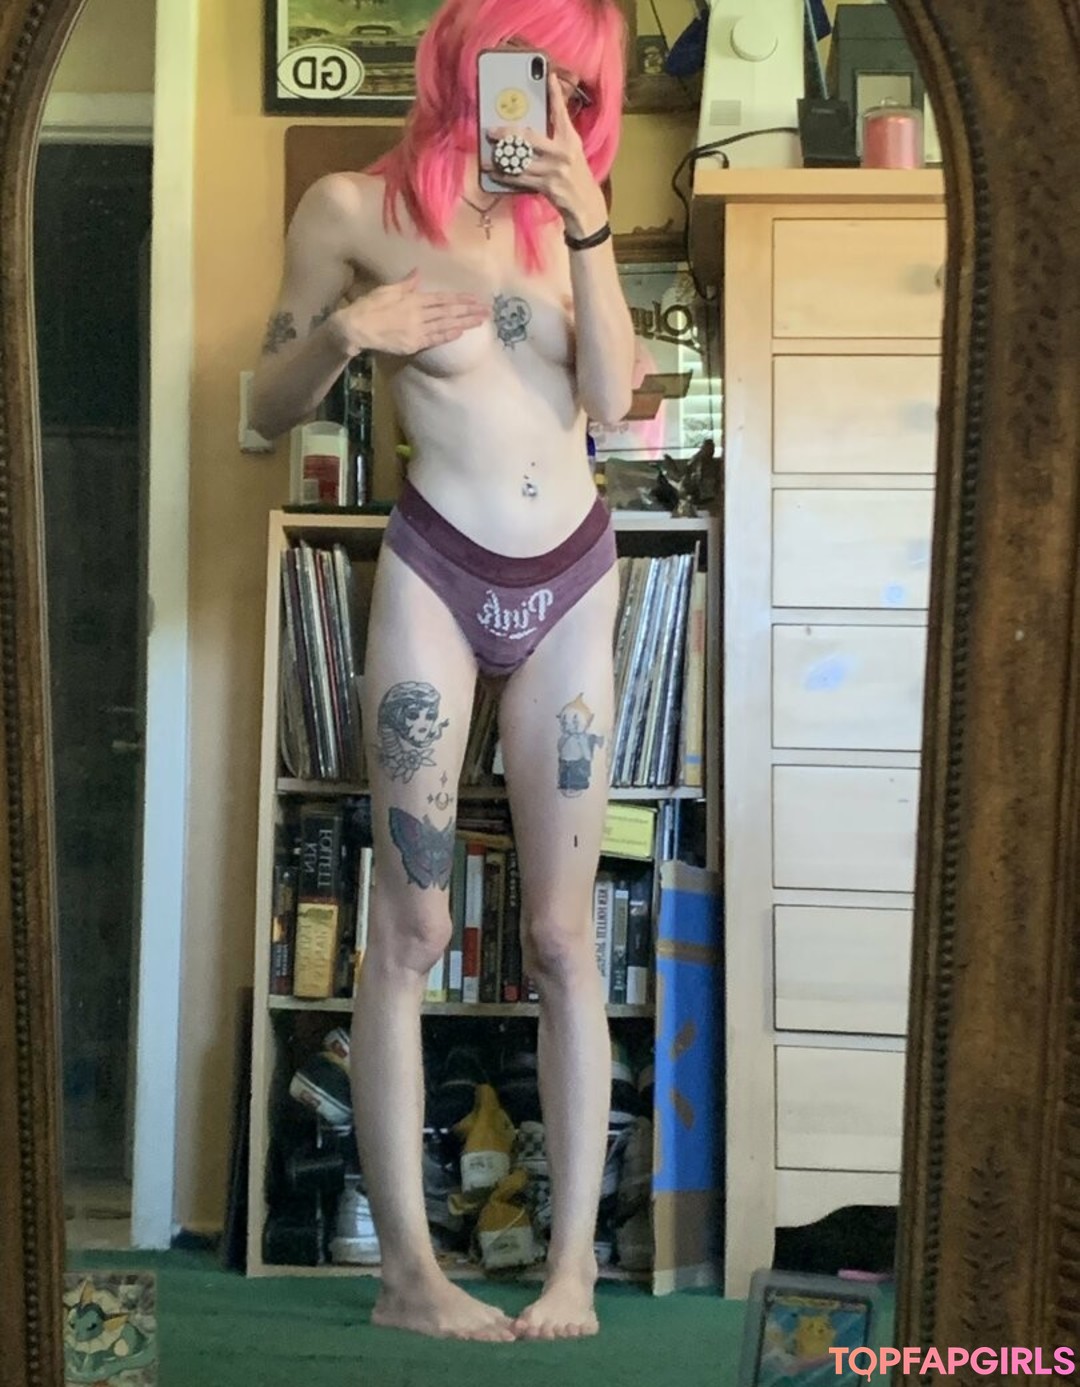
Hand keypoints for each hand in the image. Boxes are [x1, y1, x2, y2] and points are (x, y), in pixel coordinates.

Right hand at [336, 269, 488, 356]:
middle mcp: (419, 313)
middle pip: (449, 311)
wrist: (356, 328)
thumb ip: (405, 284)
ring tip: (480, 321)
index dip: (460, 299)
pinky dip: (448, 335)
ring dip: (464, 322)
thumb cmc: (368, 307)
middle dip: (469, 310)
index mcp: (413, 299)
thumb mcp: (386, 290)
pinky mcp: (412, 344)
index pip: (442, 298)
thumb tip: (417, 273)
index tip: (475, 299)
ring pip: (446, 324)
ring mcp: (417, 329)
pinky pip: (434, 339)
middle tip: (487, 310)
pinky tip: (460, 332)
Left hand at [487, 71, 607, 238]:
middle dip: (508, 134)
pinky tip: (494, 173)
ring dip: (502, 159)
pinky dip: (504, 177)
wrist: (586, 204)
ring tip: (488, 156)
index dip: (555, 94)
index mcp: (571, 140)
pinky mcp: (546, 187)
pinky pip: (520, 180)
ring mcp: (554, 171)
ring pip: (521, 161)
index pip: (561, 113)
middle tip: (492, 131)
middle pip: (530, 138)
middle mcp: (563, 153)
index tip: (549, 76)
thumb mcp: (572, 151)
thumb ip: (557, 136)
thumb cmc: (576, 174)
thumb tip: (532, 124)